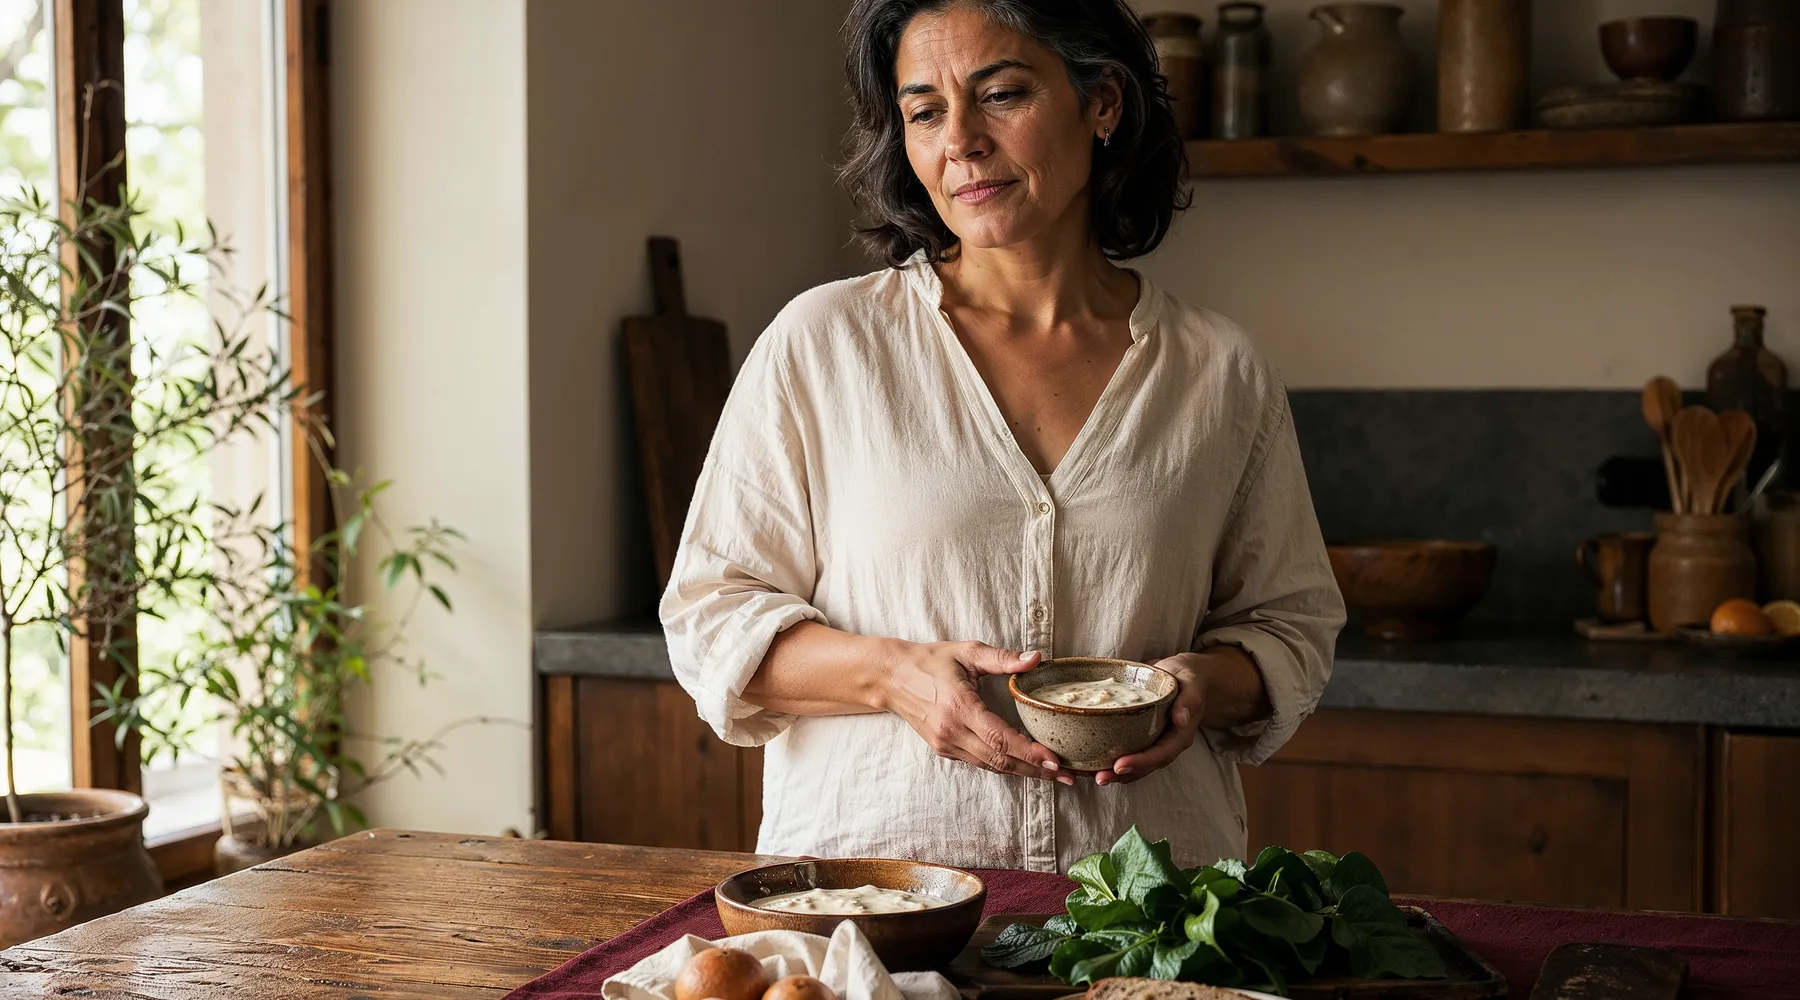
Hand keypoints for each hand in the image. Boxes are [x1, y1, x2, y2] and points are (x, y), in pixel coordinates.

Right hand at [880, 641, 1073, 784]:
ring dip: (1023, 772)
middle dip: (1036, 770)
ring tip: (1054, 775)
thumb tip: (1036, 658)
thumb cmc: (931, 660)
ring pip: (991, 766)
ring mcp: (946, 744)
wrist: (891, 677)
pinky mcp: (944, 749)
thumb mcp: (967, 651)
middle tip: (1068, 775)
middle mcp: (952, 731)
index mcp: (960, 707)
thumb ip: (1002, 658)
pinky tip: (1025, 766)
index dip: (1030, 752)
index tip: (1056, 760)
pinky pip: (979, 762)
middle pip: (1000, 759)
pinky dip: (1004, 766)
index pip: (1000, 737)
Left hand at [1093, 652, 1205, 785]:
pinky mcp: (1140, 737)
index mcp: (1180, 736)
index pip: (1161, 754)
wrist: (1183, 675)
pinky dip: (1108, 759)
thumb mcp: (1191, 683)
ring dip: (1112, 772)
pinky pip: (1126, 752)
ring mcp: (1153, 742)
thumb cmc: (1187, 677)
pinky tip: (1088, 762)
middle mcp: (1166, 744)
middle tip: (1099, 777)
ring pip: (1134, 764)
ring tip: (1089, 775)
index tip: (1120, 766)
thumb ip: (1188, 700)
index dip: (1141, 762)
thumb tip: (1180, 719)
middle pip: (1145, 766)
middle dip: (1121, 774)